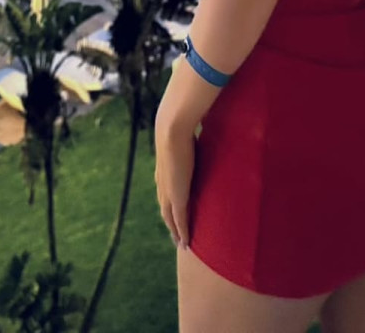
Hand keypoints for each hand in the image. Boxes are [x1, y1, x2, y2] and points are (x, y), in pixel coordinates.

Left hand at [154, 99, 195, 251]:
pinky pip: (180, 221)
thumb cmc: (180, 125)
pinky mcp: (177, 198)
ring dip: (176, 231)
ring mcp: (168, 191)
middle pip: (166, 209)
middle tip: (177, 236)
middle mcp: (163, 183)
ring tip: (182, 242)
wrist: (172, 129)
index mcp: (163, 169)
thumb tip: (201, 122)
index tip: (174, 212)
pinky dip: (183, 232)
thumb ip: (192, 134)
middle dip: (171, 222)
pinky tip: (187, 242)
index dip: (170, 203)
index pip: (166, 191)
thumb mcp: (186, 133)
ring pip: (170, 218)